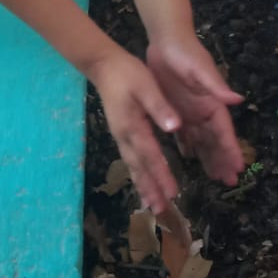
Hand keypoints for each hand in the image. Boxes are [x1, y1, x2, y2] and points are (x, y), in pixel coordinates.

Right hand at [89, 47, 182, 213]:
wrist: (103, 66)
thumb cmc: (127, 73)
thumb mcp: (146, 85)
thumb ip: (160, 107)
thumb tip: (175, 127)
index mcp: (133, 125)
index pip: (151, 154)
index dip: (162, 174)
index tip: (173, 192)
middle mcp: (125, 136)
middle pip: (140, 167)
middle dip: (151, 189)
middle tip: (161, 210)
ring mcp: (121, 136)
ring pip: (134, 167)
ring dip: (144, 186)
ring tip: (152, 206)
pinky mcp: (121, 134)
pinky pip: (131, 160)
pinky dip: (138, 175)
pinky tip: (143, 184)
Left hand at [147, 34, 242, 185]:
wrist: (166, 39)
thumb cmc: (185, 53)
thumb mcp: (200, 69)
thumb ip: (216, 86)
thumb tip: (237, 100)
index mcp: (213, 103)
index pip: (225, 132)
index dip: (231, 150)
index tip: (239, 168)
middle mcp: (204, 110)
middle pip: (215, 141)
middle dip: (223, 160)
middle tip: (229, 182)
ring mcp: (190, 111)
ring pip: (201, 141)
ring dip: (207, 158)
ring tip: (214, 177)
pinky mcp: (175, 109)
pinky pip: (183, 134)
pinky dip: (187, 147)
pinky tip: (187, 160)